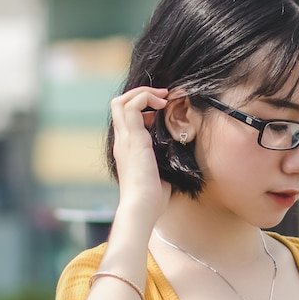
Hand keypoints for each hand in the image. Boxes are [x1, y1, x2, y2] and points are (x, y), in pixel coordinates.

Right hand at [109, 86, 171, 225]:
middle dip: (141, 94)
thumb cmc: (153, 198)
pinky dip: (146, 98)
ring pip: (121, 101)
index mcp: (127, 149)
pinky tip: (162, 105)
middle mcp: (122, 141)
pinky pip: (132, 106)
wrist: (142, 206)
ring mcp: (124, 139)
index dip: (142, 108)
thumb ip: (164, 162)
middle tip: (163, 97)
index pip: (126, 119)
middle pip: (118, 105)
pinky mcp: (132, 139)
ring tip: (163, 98)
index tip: (162, 110)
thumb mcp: (160, 174)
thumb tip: (179, 157)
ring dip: (144, 93)